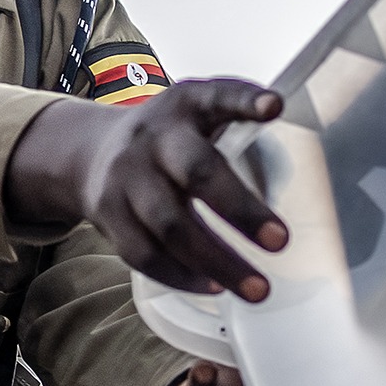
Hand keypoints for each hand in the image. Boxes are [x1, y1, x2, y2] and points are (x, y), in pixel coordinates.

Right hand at [5, 77, 290, 297]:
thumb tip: (296, 144)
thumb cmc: (167, 139)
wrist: (89, 152)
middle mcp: (153, 138)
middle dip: (241, 210)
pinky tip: (214, 287)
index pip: (218, 96)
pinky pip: (144, 254)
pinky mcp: (108, 215)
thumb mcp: (196, 113)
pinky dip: (182, 276)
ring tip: (257, 288)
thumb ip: (238, 119)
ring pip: (170, 226)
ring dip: (217, 261)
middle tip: (281, 242)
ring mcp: (125, 177)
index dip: (246, 100)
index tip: (274, 107)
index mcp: (185, 105)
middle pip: (196, 172)